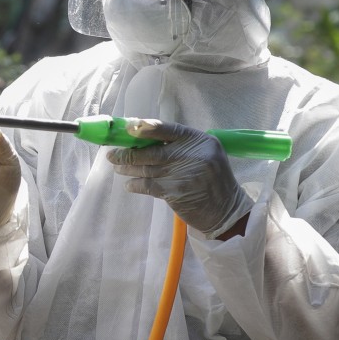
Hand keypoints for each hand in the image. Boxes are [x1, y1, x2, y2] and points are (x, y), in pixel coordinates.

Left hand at [106, 118, 252, 237]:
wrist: (226, 211)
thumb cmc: (211, 181)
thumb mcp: (204, 155)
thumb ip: (180, 147)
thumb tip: (144, 140)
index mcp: (199, 140)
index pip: (168, 129)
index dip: (146, 128)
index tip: (128, 128)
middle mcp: (192, 154)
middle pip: (152, 150)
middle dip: (129, 153)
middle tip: (113, 154)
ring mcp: (183, 173)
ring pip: (147, 168)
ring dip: (128, 168)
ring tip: (117, 167)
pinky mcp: (175, 191)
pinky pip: (147, 185)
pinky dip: (135, 185)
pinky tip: (128, 185)